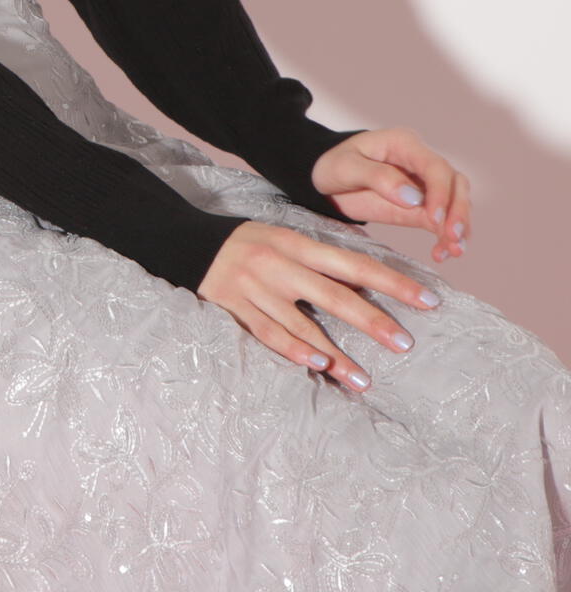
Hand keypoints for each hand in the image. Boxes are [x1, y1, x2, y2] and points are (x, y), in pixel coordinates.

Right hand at [195, 219, 441, 391]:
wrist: (189, 242)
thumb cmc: (247, 242)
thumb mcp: (283, 235)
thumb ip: (318, 255)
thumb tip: (365, 270)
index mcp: (297, 244)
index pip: (353, 264)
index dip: (392, 281)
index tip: (427, 299)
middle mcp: (280, 265)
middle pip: (334, 295)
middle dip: (372, 321)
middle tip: (404, 343)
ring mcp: (257, 287)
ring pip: (303, 324)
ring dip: (336, 354)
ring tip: (364, 380)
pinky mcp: (236, 307)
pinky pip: (269, 333)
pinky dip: (295, 351)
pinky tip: (318, 368)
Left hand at [309, 126, 471, 263]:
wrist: (325, 179)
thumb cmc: (333, 165)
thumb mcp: (345, 167)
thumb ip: (378, 178)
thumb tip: (415, 198)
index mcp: (403, 144)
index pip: (434, 166)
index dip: (440, 192)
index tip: (434, 219)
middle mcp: (420, 161)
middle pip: (455, 182)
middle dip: (458, 211)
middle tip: (453, 238)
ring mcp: (424, 183)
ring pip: (457, 201)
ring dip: (459, 226)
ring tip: (452, 251)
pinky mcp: (422, 205)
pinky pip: (443, 219)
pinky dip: (447, 236)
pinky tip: (442, 253)